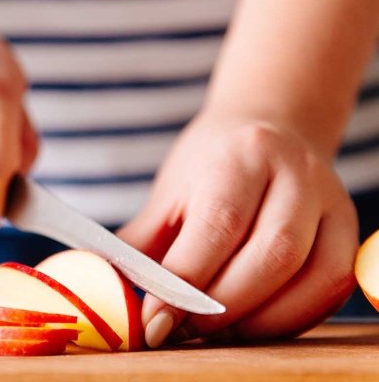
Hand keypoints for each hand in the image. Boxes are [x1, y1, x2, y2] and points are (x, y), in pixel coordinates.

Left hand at [118, 112, 357, 346]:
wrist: (269, 127)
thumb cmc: (211, 164)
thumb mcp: (170, 192)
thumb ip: (143, 243)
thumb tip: (109, 292)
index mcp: (239, 156)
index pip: (218, 226)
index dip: (186, 282)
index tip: (156, 321)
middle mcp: (293, 173)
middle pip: (270, 254)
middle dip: (222, 306)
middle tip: (185, 329)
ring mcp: (330, 200)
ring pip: (311, 276)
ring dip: (260, 319)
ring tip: (217, 330)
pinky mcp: (348, 229)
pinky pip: (332, 287)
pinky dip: (293, 317)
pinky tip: (255, 322)